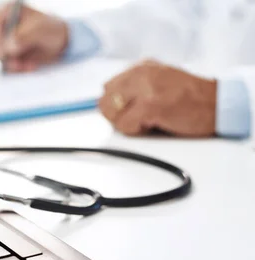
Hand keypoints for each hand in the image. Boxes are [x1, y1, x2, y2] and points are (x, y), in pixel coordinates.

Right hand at [0, 3, 68, 72]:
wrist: (62, 42)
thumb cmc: (52, 29)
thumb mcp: (40, 30)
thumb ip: (23, 36)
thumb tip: (8, 48)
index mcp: (9, 10)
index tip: (6, 51)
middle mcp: (4, 25)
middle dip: (6, 55)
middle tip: (18, 63)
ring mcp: (6, 40)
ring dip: (13, 64)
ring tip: (29, 65)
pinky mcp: (9, 54)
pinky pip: (6, 65)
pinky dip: (17, 69)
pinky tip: (29, 66)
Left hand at [99, 60, 216, 137]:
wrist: (217, 104)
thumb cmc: (190, 98)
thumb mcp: (159, 81)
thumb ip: (135, 87)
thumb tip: (107, 102)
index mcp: (141, 67)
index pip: (107, 88)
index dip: (114, 106)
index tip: (128, 111)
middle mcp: (141, 74)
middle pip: (104, 101)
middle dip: (117, 116)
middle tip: (138, 119)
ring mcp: (145, 89)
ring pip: (112, 114)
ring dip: (127, 123)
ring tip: (149, 120)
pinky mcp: (150, 106)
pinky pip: (125, 125)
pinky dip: (136, 131)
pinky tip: (155, 125)